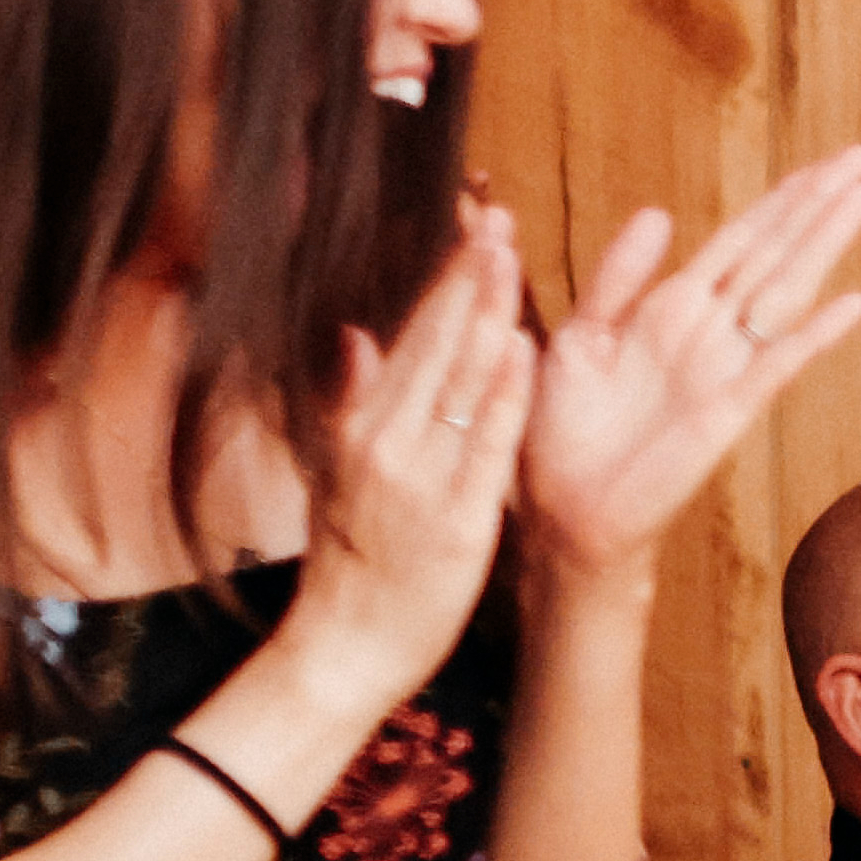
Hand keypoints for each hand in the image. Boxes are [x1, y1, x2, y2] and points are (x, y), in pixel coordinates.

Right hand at [282, 201, 535, 708]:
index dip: (441, 282)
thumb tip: (356, 334)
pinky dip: (501, 395)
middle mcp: (385, 442)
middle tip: (493, 214)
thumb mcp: (338, 472)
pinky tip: (522, 348)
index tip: (467, 227)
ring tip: (506, 252)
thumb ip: (352, 401)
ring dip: (482, 314)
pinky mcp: (456, 518)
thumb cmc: (354, 563)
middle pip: (430, 345)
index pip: (408, 339)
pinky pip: (484, 446)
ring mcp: (418, 478)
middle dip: (463, 277)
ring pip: (454, 381)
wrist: (345, 647)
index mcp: (363, 428)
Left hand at [512, 153, 860, 595]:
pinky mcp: (727, 411)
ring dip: (824, 244)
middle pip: (775, 253)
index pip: (739, 238)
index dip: (781, 198)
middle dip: (817, 204)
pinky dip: (815, 333)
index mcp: (669, 307)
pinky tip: (854, 302)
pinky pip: (777, 362)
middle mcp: (708, 331)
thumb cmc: (561, 431)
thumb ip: (617, 277)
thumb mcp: (577, 336)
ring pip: (784, 290)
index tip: (824, 162)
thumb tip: (660, 214)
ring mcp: (724, 368)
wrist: (562, 511)